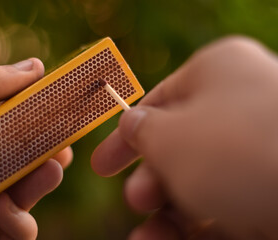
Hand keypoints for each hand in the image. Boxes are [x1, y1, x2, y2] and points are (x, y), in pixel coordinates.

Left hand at [0, 59, 72, 239]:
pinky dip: (19, 225)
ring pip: (16, 198)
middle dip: (44, 151)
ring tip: (52, 170)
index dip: (30, 114)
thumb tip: (33, 68)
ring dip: (40, 185)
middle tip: (64, 145)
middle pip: (12, 160)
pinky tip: (7, 211)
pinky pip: (6, 236)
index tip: (58, 108)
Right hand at [92, 37, 277, 238]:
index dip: (125, 135)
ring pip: (198, 185)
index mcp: (217, 75)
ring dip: (165, 216)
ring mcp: (258, 154)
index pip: (158, 102)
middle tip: (137, 200)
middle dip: (149, 180)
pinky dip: (190, 230)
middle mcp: (240, 109)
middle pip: (178, 148)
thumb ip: (142, 130)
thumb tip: (133, 125)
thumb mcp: (170, 135)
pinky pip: (221, 210)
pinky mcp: (269, 195)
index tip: (100, 165)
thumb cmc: (236, 149)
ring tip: (145, 238)